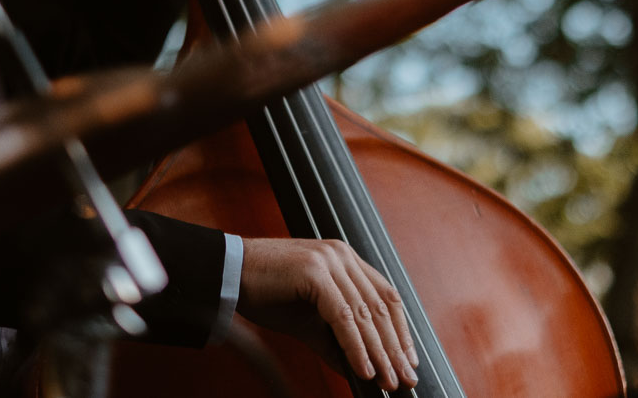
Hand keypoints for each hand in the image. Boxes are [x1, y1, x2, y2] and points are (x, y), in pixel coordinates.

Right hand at [237, 237, 419, 390]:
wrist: (229, 274)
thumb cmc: (266, 293)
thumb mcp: (309, 322)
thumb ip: (336, 341)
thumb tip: (361, 370)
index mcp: (345, 259)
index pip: (385, 295)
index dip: (400, 330)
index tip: (408, 360)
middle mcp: (342, 255)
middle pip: (380, 306)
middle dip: (394, 347)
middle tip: (405, 379)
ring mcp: (329, 260)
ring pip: (364, 313)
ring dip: (379, 352)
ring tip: (387, 380)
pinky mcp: (314, 272)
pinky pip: (342, 316)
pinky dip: (355, 345)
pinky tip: (363, 369)